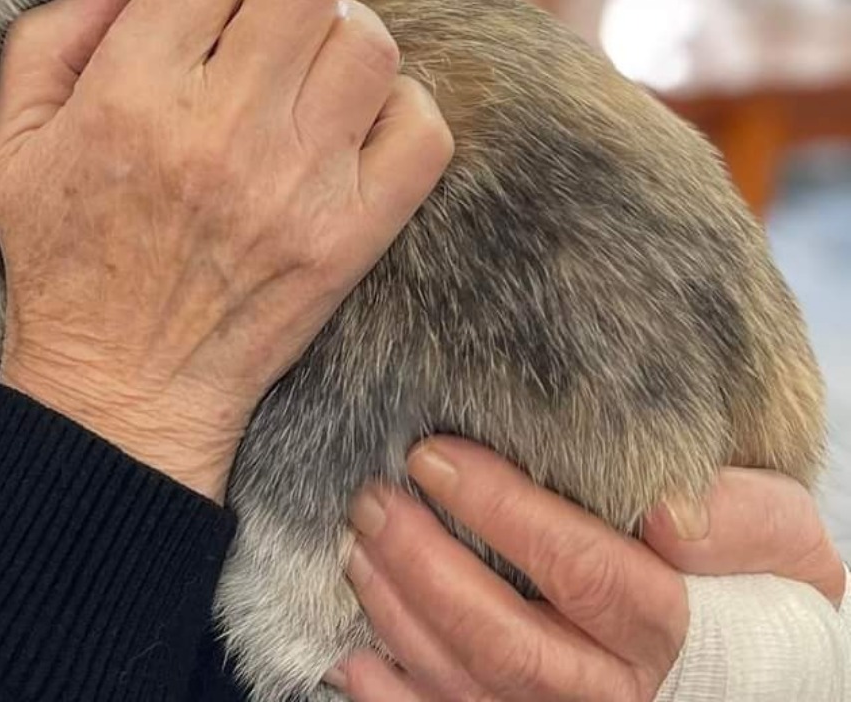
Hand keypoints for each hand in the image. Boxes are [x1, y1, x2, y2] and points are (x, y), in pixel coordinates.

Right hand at [0, 0, 451, 500]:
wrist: (122, 390)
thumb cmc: (62, 263)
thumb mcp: (14, 147)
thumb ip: (47, 40)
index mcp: (132, 96)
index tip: (197, 20)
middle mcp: (222, 130)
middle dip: (278, 3)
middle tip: (257, 48)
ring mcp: (298, 183)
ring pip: (369, 44)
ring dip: (341, 50)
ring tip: (307, 86)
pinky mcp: (352, 234)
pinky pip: (423, 129)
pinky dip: (399, 116)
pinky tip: (350, 134)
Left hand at [329, 437, 845, 699]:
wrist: (762, 670)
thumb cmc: (760, 591)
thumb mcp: (779, 542)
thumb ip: (739, 520)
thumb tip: (665, 508)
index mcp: (673, 632)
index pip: (582, 571)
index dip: (503, 511)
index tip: (435, 456)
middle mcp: (615, 694)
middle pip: (507, 641)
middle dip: (425, 567)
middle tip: (373, 500)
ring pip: (470, 685)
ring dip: (398, 616)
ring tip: (356, 547)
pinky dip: (393, 696)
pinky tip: (353, 653)